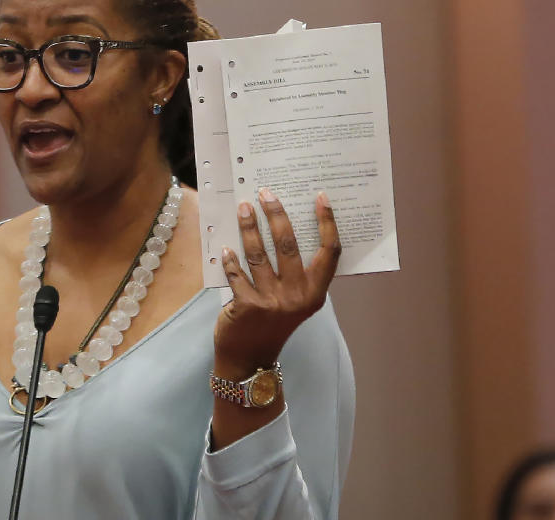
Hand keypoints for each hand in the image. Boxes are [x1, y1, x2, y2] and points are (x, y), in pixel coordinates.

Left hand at [214, 188, 341, 376]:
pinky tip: (225, 247)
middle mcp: (297, 296)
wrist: (249, 360)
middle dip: (276, 214)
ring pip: (259, 253)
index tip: (320, 198)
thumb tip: (283, 230)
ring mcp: (272, 301)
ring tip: (243, 208)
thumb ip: (295, 275)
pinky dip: (229, 258)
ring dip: (249, 227)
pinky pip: (236, 273)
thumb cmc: (272, 326)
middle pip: (289, 244)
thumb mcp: (294, 303)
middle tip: (266, 193)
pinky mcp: (247, 305)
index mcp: (315, 293)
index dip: (327, 223)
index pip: (329, 252)